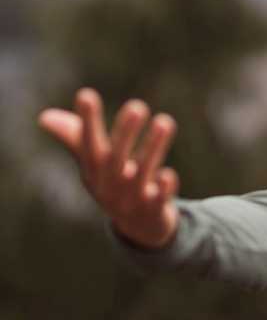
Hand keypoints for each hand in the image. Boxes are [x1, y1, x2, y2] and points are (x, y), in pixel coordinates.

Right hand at [38, 87, 180, 248]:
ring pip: (143, 173)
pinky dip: (163, 188)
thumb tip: (44, 117)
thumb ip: (75, 138)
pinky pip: (158, 200)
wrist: (140, 227)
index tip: (85, 94)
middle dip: (125, 133)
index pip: (87, 142)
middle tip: (137, 106)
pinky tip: (168, 174)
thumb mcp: (94, 164)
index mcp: (94, 170)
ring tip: (164, 121)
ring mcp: (132, 199)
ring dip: (153, 148)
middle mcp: (111, 183)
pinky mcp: (155, 210)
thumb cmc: (114, 183)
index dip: (87, 120)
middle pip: (116, 158)